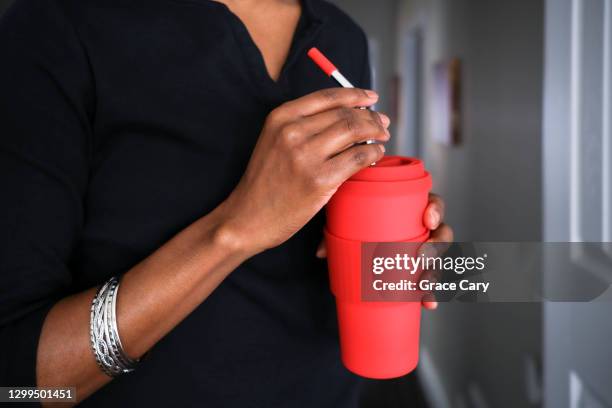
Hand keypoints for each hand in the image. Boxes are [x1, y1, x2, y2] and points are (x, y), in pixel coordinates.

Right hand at [216, 88, 389, 255]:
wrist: (248, 217)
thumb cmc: (265, 182)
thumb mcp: (274, 141)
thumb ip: (303, 125)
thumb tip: (348, 114)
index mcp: (280, 117)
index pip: (327, 97)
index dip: (355, 95)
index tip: (370, 98)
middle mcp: (292, 132)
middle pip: (345, 114)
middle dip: (370, 116)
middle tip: (382, 122)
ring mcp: (306, 156)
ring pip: (354, 132)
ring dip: (375, 132)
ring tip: (382, 137)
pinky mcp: (320, 180)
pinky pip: (358, 157)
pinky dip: (373, 153)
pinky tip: (375, 155)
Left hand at [316, 193, 453, 309]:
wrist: (351, 246)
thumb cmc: (354, 223)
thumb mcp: (343, 221)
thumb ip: (333, 231)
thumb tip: (321, 252)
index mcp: (409, 207)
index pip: (431, 202)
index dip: (435, 209)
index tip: (428, 220)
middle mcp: (420, 227)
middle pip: (442, 232)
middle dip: (438, 245)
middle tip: (424, 257)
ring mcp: (421, 249)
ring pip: (438, 259)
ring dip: (435, 273)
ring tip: (424, 288)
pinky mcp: (416, 269)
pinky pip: (428, 279)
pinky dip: (429, 293)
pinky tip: (428, 303)